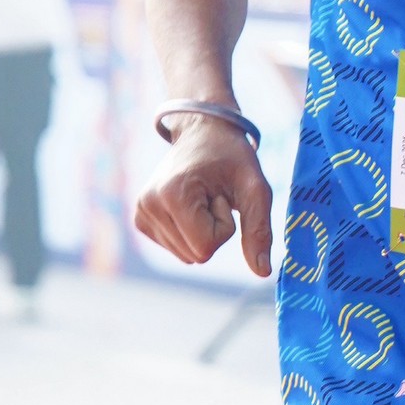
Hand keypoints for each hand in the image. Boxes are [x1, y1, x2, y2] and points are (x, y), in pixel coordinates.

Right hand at [134, 117, 273, 276]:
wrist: (203, 131)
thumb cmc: (232, 157)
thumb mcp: (255, 190)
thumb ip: (259, 231)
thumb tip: (263, 272)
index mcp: (172, 194)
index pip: (206, 248)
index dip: (224, 227)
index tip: (222, 196)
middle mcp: (148, 205)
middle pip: (196, 254)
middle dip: (214, 231)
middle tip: (213, 196)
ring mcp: (141, 212)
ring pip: (187, 255)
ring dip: (203, 232)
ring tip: (203, 198)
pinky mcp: (141, 219)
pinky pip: (177, 249)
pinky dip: (190, 232)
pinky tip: (191, 204)